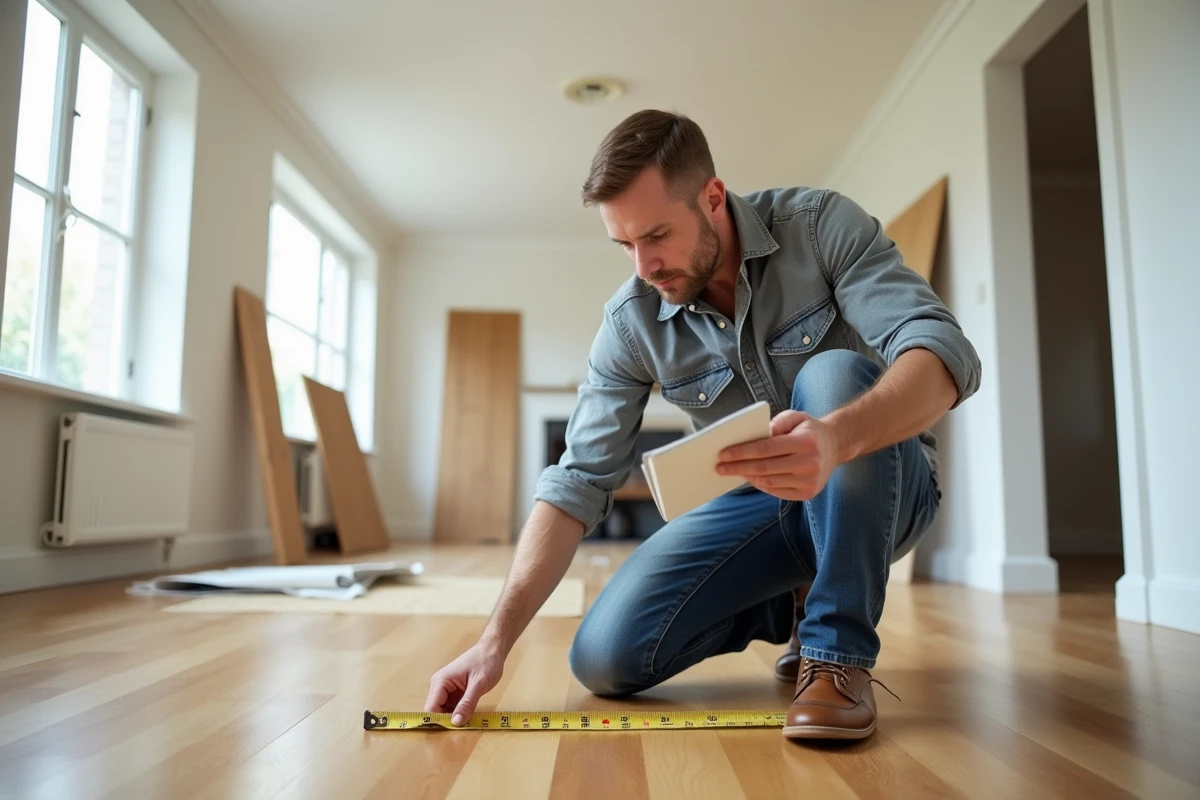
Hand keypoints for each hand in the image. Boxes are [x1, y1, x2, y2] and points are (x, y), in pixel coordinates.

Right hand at [425, 640, 504, 726]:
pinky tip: (469, 717)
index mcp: (440, 681)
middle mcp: (439, 686)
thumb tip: (456, 722)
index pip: (431, 708)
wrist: (493, 650)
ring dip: (454, 719)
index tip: (453, 732)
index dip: (439, 722)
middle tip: (463, 730)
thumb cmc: (486, 662)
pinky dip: (459, 714)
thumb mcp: (478, 684)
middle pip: (436, 712)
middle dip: (447, 722)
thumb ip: (467, 704)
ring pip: (444, 712)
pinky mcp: (454, 693)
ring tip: (468, 724)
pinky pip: (452, 708)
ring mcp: (446, 690)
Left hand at [716, 411, 841, 500]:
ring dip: (748, 477)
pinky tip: (751, 477)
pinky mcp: (808, 493)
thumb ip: (775, 423)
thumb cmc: (809, 430)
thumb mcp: (795, 417)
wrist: (836, 446)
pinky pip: (777, 491)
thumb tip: (753, 438)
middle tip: (719, 467)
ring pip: (769, 482)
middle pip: (764, 468)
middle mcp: (809, 463)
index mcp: (805, 442)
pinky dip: (762, 485)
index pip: (766, 449)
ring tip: (734, 471)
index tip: (723, 454)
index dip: (742, 452)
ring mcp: (810, 481)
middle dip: (738, 467)